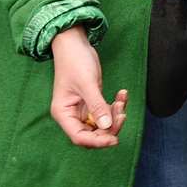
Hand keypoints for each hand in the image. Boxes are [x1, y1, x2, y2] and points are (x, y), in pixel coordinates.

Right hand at [49, 26, 127, 147]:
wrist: (75, 45)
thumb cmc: (75, 62)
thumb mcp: (87, 84)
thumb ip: (97, 106)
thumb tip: (107, 126)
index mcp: (63, 114)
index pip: (79, 137)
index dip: (97, 142)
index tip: (114, 139)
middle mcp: (71, 115)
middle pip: (93, 134)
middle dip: (110, 127)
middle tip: (122, 114)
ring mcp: (82, 109)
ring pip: (102, 124)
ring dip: (115, 115)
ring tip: (121, 100)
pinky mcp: (92, 102)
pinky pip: (106, 111)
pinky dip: (116, 105)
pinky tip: (122, 94)